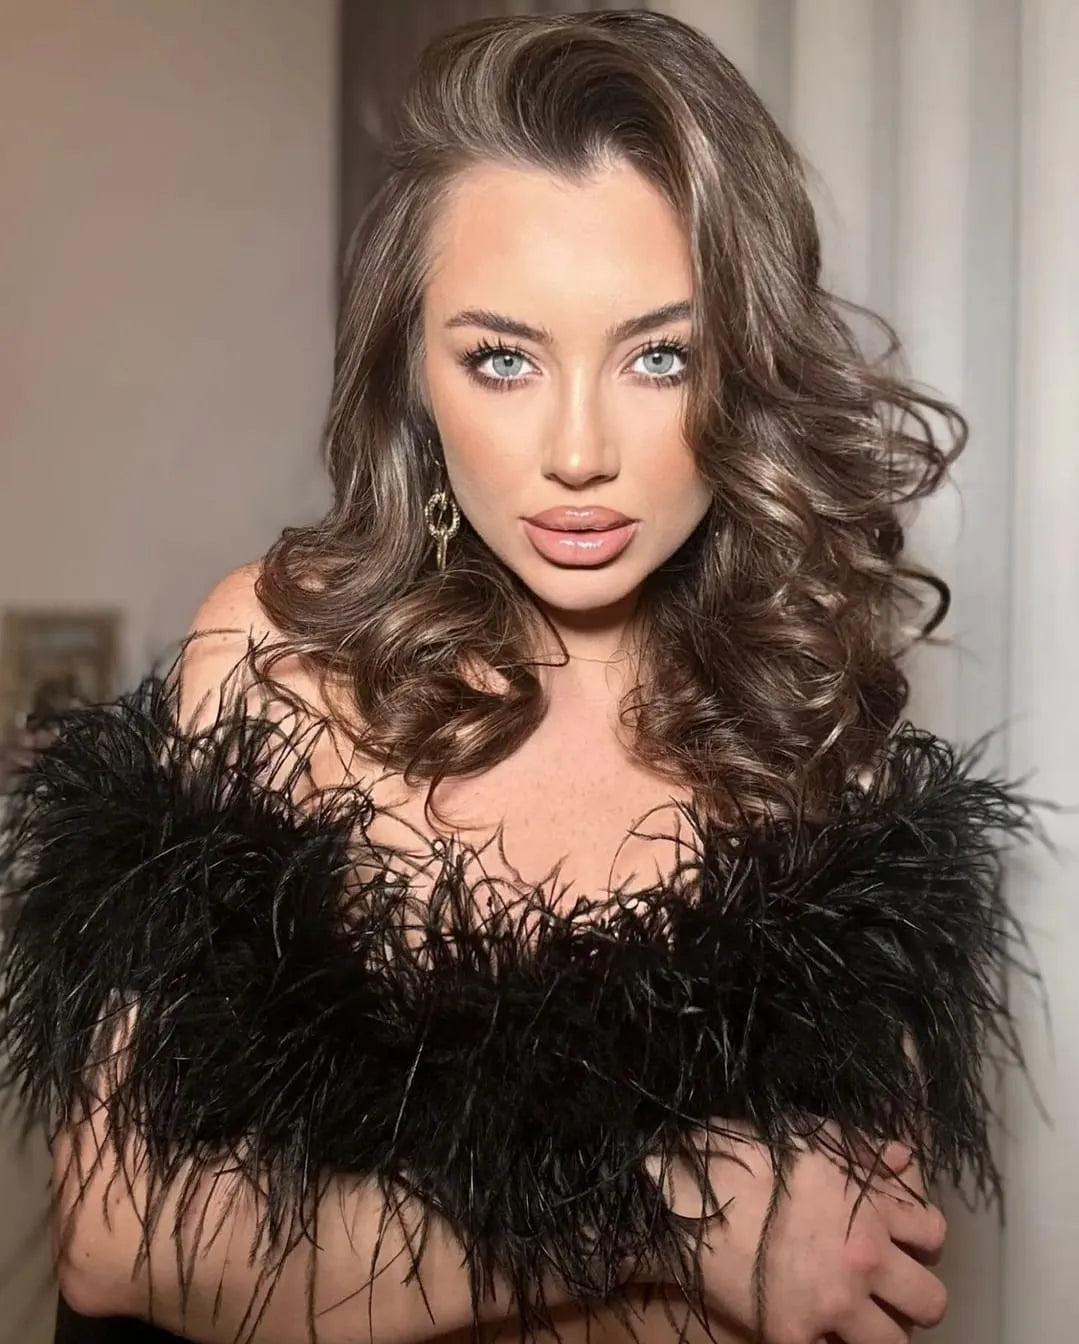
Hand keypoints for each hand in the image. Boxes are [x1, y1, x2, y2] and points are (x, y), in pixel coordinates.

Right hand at [649, 1122, 947, 1343]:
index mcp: (871, 1207)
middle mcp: (865, 1260)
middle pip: (931, 1301)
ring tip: (852, 1316)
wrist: (683, 1197)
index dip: (921, 1237)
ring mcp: (834, 1305)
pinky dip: (826, 1343)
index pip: (935, 1233)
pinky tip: (807, 1326)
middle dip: (912, 1293)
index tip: (899, 1238)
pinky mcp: (795, 1337)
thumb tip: (907, 1160)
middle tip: (883, 1285)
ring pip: (894, 1343)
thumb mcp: (806, 1133)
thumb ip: (861, 1148)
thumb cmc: (741, 1153)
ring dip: (878, 1329)